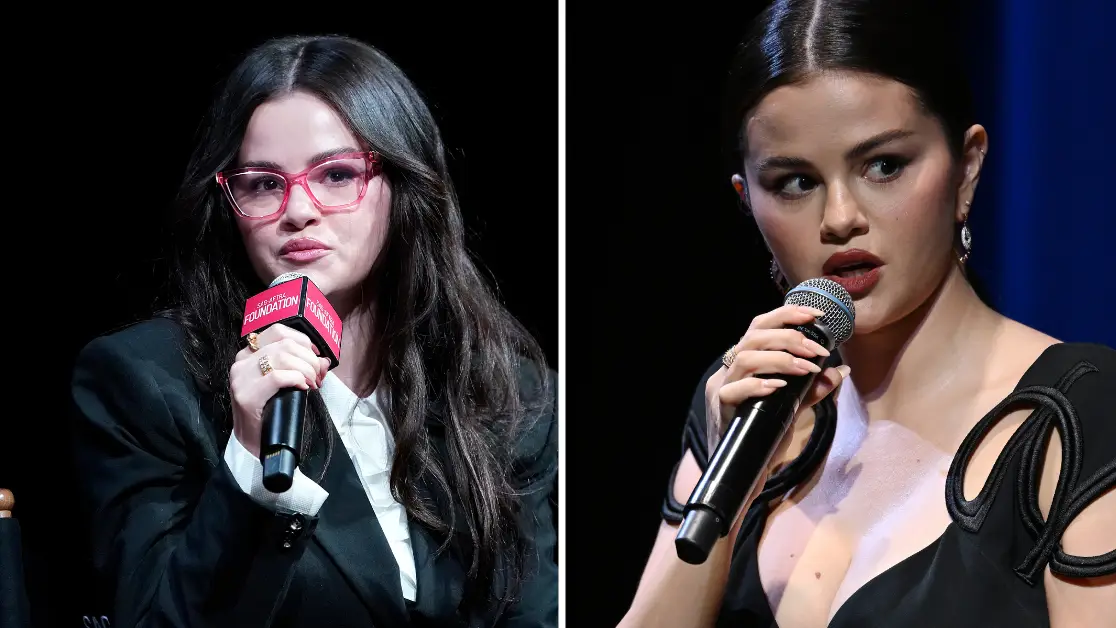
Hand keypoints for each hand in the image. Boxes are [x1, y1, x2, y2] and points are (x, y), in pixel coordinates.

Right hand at [230, 324, 330, 457]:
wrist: (254, 441)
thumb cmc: (271, 410)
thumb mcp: (286, 383)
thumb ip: (301, 366)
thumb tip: (324, 360)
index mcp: (249, 354)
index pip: (278, 331)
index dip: (303, 340)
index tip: (316, 355)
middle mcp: (242, 361)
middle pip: (285, 345)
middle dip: (309, 359)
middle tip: (318, 376)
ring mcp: (241, 377)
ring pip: (283, 357)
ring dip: (306, 369)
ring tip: (312, 384)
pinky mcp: (246, 395)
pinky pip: (278, 377)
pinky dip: (297, 379)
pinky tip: (303, 388)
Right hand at [704, 304, 850, 452]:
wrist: (745, 471)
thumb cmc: (765, 435)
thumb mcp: (793, 409)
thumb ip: (812, 389)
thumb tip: (840, 370)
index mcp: (746, 363)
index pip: (760, 327)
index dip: (786, 315)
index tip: (816, 316)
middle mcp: (731, 371)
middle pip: (753, 336)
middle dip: (790, 337)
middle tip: (818, 351)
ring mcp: (723, 389)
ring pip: (744, 358)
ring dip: (780, 359)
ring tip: (807, 369)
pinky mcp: (721, 410)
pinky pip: (734, 390)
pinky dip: (758, 385)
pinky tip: (780, 388)